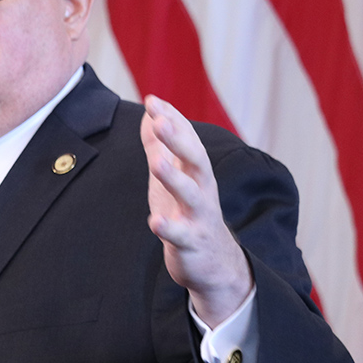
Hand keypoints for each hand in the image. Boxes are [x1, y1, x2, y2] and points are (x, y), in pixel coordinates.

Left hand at [141, 95, 252, 326]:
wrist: (213, 262)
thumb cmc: (188, 211)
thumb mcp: (174, 175)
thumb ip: (160, 146)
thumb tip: (150, 114)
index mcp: (197, 171)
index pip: (187, 139)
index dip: (172, 119)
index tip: (153, 100)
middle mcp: (202, 189)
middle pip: (195, 160)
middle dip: (178, 140)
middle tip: (159, 121)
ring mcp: (198, 216)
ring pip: (190, 194)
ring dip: (173, 178)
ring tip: (155, 163)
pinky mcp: (191, 243)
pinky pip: (180, 235)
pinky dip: (168, 228)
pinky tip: (155, 221)